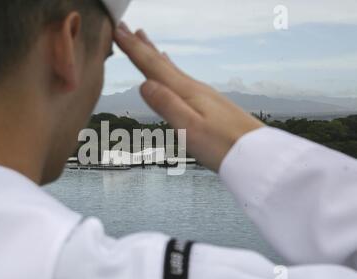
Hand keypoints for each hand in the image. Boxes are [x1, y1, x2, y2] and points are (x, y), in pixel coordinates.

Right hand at [114, 23, 264, 171]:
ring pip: (171, 68)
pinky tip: (171, 69)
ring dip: (154, 53)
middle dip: (142, 45)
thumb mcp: (189, 128)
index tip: (118, 30)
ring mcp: (202, 94)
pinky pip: (181, 78)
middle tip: (125, 28)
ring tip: (144, 40)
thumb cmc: (223, 146)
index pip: (153, 66)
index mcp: (186, 92)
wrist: (256, 155)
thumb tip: (143, 83)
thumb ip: (167, 105)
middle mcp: (193, 88)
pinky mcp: (207, 103)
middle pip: (161, 62)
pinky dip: (171, 68)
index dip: (134, 49)